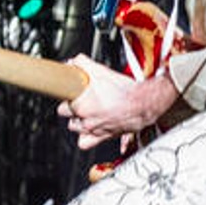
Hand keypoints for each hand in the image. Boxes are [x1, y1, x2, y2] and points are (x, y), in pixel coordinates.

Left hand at [56, 54, 179, 150]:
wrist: (144, 103)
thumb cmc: (125, 90)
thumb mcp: (101, 70)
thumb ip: (82, 63)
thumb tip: (72, 61)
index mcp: (82, 104)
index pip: (62, 103)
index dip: (65, 96)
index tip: (69, 92)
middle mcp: (86, 119)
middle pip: (66, 115)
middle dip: (71, 107)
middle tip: (79, 99)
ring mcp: (94, 129)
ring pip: (74, 128)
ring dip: (77, 120)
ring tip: (85, 112)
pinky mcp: (104, 136)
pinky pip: (85, 143)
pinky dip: (84, 138)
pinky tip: (88, 130)